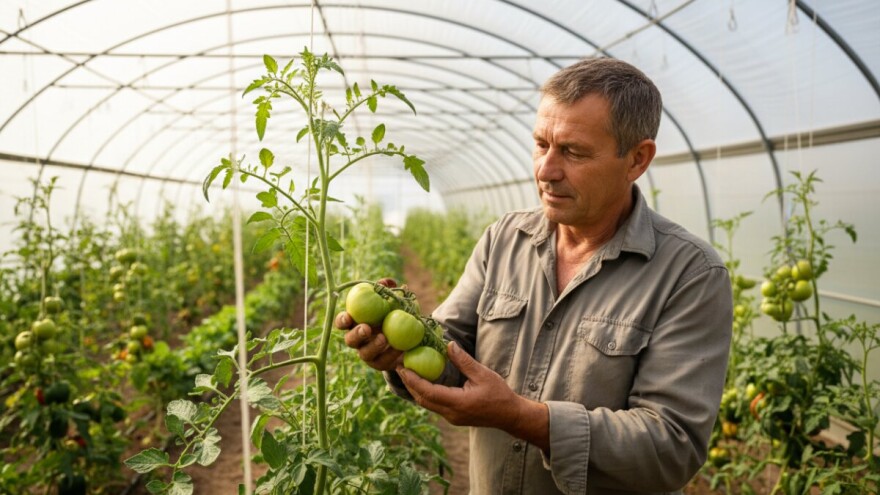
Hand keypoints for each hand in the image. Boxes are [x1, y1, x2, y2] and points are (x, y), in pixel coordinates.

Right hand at [334, 277, 400, 371]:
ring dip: (373, 345)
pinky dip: (390, 354)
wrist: (406, 338)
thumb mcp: (392, 303)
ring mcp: (367, 353)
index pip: (342, 322)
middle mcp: (358, 339)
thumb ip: (388, 292)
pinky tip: (399, 348)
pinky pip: (382, 361)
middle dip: (356, 334)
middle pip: (350, 340)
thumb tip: (388, 282)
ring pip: (364, 353)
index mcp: (356, 323)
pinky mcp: (379, 363)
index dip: (342, 320)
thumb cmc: (393, 316)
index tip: (348, 317)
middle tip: (366, 328)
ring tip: (384, 338)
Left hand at [396, 341, 549, 450]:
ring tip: (406, 372)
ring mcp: (451, 417)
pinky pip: (433, 405)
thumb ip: (464, 361)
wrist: (509, 415)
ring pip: (427, 404)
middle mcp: (451, 413)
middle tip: (399, 366)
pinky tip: (422, 381)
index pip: (428, 392)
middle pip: (422, 400)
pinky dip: (425, 393)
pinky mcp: (453, 417)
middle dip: (409, 384)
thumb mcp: (483, 374)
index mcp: (458, 403)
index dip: (413, 380)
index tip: (402, 367)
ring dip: (415, 389)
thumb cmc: (499, 394)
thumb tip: (448, 345)